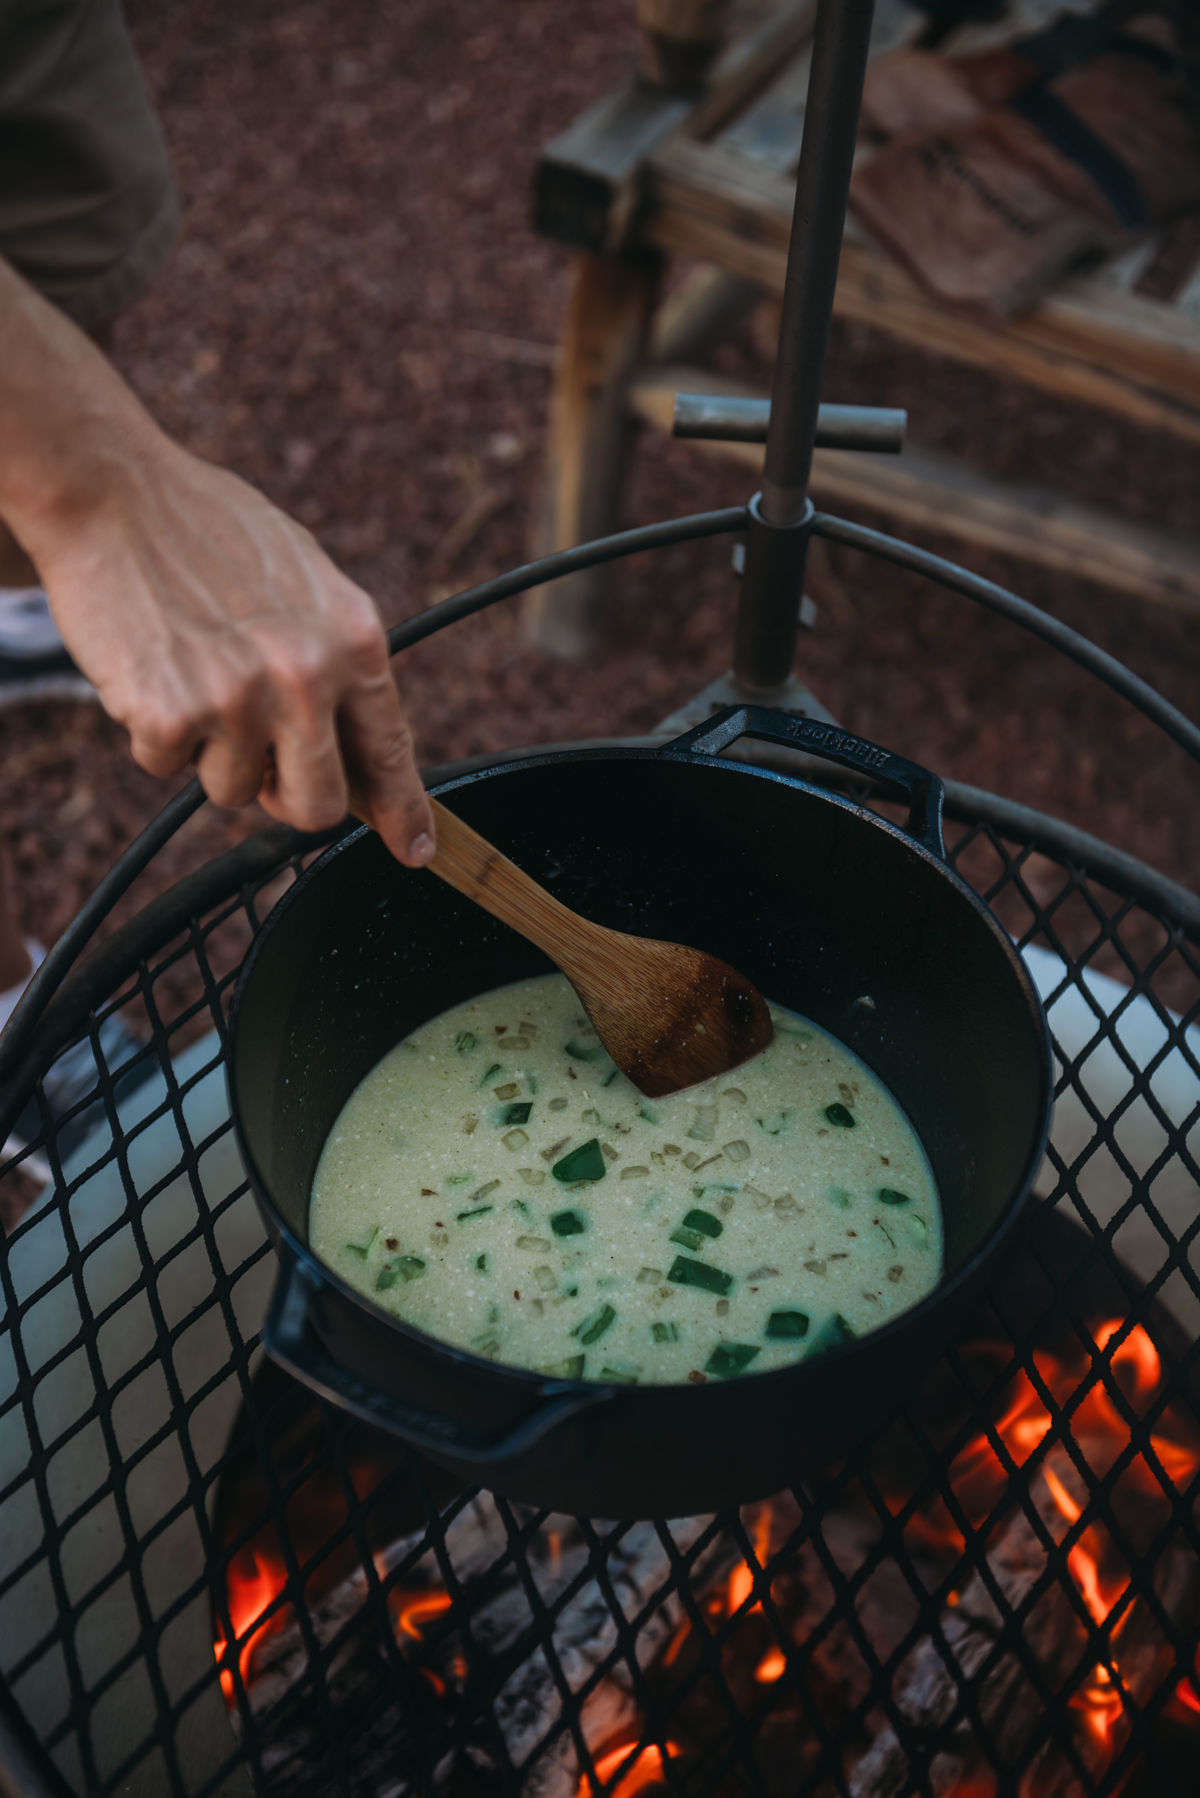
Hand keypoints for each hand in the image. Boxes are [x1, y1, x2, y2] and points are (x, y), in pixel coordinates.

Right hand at [40, 439, 435, 865]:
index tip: (415, 848)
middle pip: (315, 807)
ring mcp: (239, 701)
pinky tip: (152, 669)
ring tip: (193, 676)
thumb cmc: (209, 529)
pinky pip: (167, 768)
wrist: (113, 491)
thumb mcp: (307, 579)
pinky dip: (153, 733)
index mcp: (353, 641)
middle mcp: (306, 677)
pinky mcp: (169, 716)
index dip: (402, 811)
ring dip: (210, 753)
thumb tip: (357, 744)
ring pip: (233, 791)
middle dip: (287, 799)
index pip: (389, 751)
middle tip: (261, 764)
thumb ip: (337, 657)